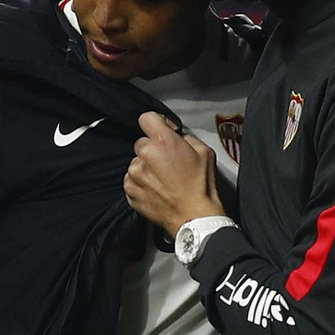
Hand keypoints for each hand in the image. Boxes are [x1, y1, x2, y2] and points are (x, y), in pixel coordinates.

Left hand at [124, 112, 224, 236]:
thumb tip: (178, 138)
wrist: (193, 216)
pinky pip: (132, 179)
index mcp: (162, 141)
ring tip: (164, 179)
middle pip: (142, 143)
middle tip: (169, 162)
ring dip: (147, 167)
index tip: (163, 131)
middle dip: (154, 149)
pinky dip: (142, 182)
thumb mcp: (204, 151)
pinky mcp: (130, 190)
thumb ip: (186, 138)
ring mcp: (135, 174)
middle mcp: (145, 155)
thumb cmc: (201, 186)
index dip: (157, 123)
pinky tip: (157, 189)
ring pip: (137, 162)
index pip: (146, 118)